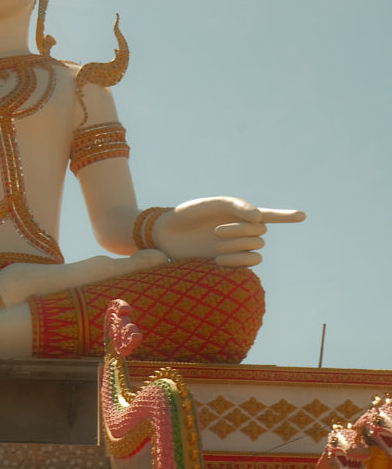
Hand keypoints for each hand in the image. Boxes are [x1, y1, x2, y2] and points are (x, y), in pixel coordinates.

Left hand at [152, 197, 304, 267]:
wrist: (167, 235)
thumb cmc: (188, 215)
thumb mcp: (211, 204)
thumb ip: (236, 206)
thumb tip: (260, 218)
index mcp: (239, 214)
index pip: (268, 214)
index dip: (286, 215)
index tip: (302, 216)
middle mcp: (242, 231)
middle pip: (261, 231)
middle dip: (242, 231)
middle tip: (216, 233)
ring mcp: (237, 248)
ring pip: (257, 247)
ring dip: (239, 246)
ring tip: (215, 247)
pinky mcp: (231, 263)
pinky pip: (249, 262)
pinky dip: (237, 261)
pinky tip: (217, 260)